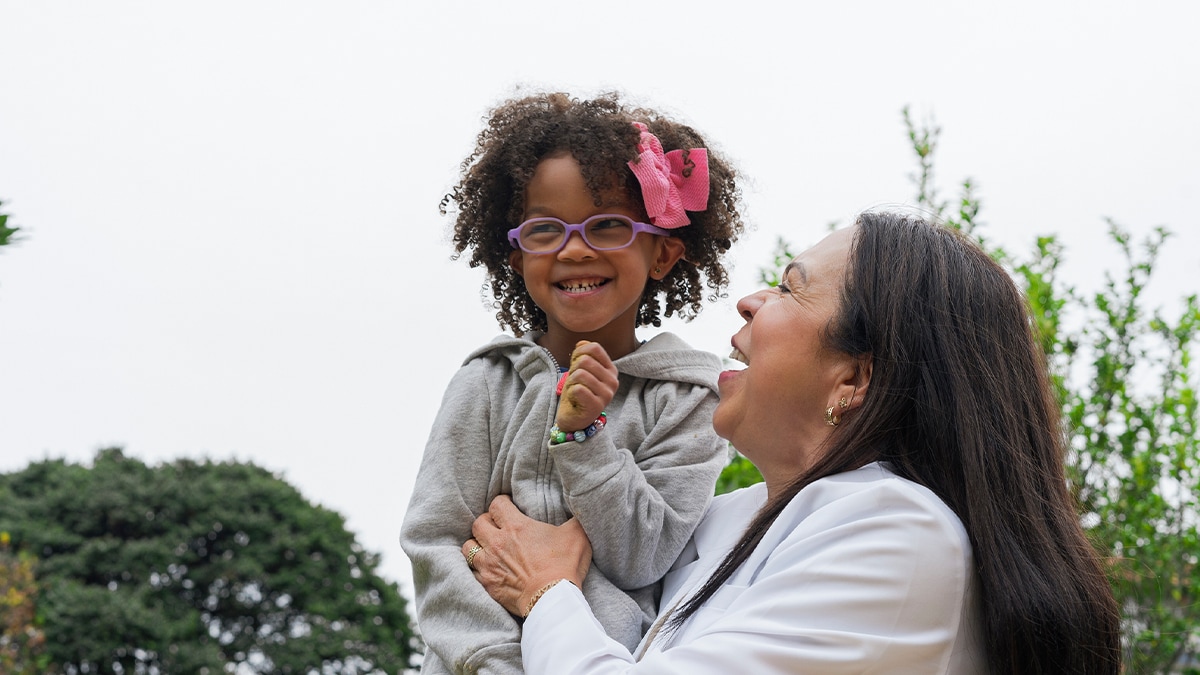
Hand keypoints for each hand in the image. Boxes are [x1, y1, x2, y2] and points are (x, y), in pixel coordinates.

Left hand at [464, 495, 591, 616]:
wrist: (552, 599)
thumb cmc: (564, 565)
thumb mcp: (576, 535)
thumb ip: (575, 518)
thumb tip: (580, 508)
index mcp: (516, 526)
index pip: (497, 504)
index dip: (502, 504)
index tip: (508, 508)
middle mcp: (497, 542)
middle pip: (478, 523)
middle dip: (486, 523)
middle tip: (497, 529)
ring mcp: (489, 564)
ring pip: (468, 547)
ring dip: (477, 546)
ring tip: (487, 549)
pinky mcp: (487, 584)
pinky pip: (471, 573)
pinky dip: (477, 570)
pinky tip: (487, 570)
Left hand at [555, 340, 617, 432]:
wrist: (574, 420)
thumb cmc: (577, 394)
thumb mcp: (578, 370)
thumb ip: (582, 355)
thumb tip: (582, 343)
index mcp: (611, 370)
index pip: (594, 348)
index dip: (578, 353)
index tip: (576, 367)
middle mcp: (613, 381)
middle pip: (584, 360)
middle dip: (573, 370)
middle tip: (575, 383)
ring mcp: (607, 394)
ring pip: (580, 374)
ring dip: (571, 383)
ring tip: (575, 392)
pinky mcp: (597, 406)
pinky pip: (578, 389)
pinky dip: (571, 393)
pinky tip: (576, 401)